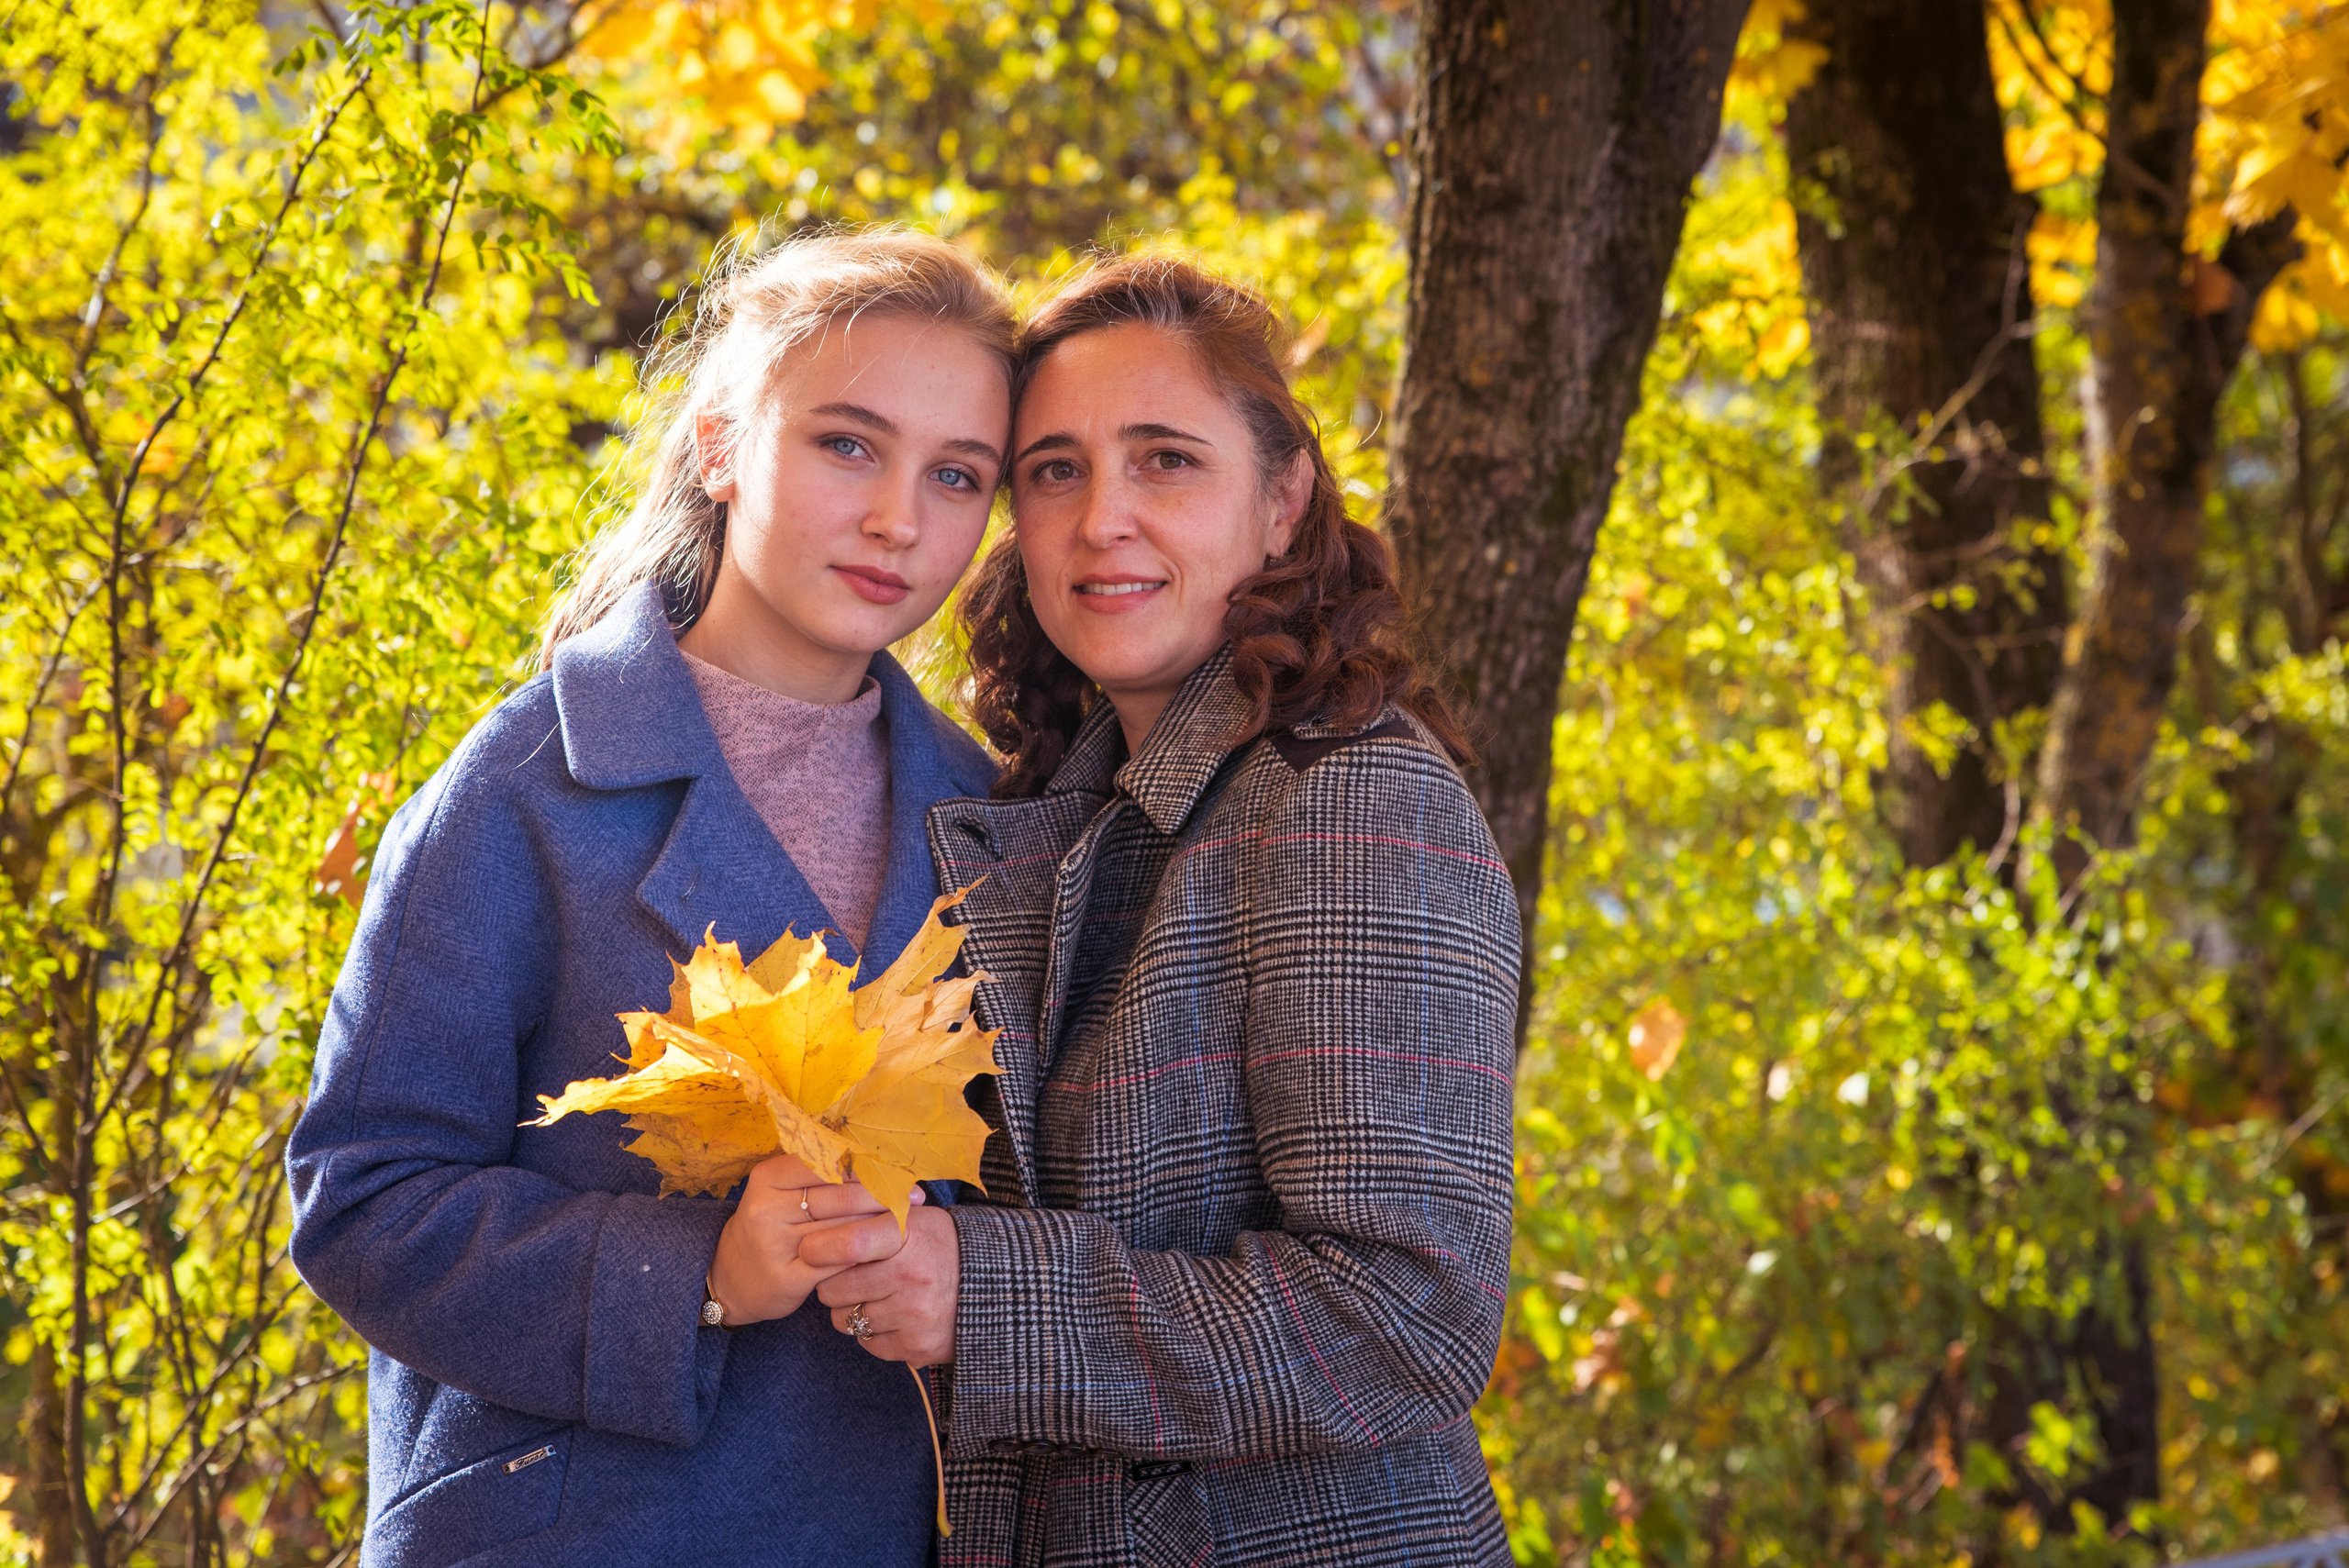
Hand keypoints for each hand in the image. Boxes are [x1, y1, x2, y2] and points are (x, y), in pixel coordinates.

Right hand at [706, 1155, 921, 1326]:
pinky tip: (884, 1251)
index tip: (897, 1168)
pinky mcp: (787, 1279)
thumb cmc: (769, 1226)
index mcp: (768, 1178)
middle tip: (913, 1194)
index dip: (866, 1165)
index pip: (827, 1163)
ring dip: (879, 1225)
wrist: (731, 1278)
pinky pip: (838, 1264)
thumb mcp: (780, 1192)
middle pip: (839, 1197)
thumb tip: (873, 1155)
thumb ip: (818, 1173)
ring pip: (842, 1230)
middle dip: (882, 1195)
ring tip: (907, 1219)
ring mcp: (774, 1247)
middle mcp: (766, 1210)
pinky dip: (863, 1256)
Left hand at [808, 1203, 958, 1366]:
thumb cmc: (939, 1246)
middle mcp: (912, 1277)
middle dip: (832, 1283)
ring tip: (873, 1295)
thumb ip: (871, 1212)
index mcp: (910, 1237)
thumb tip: (822, 1206)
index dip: (820, 1247)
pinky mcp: (915, 1347)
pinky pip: (866, 1343)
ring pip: (845, 1319)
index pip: (849, 1243)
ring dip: (850, 1309)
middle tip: (848, 1275)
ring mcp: (914, 1316)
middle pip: (834, 1288)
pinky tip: (891, 1316)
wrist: (991, 1288)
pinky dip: (871, 1332)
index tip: (809, 1249)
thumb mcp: (916, 1217)